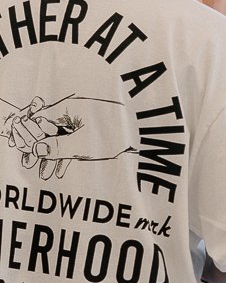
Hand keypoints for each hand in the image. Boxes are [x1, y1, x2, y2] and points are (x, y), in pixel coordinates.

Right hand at [2, 94, 134, 179]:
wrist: (143, 135)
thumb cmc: (113, 136)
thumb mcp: (82, 145)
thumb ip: (57, 147)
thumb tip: (36, 149)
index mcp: (68, 107)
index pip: (38, 119)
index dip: (29, 136)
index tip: (25, 152)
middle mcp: (72, 110)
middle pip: (47, 129)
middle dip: (38, 148)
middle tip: (30, 165)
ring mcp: (81, 119)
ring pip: (59, 137)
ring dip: (50, 155)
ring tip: (45, 175)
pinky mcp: (91, 128)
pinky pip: (71, 140)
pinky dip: (64, 154)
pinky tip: (60, 171)